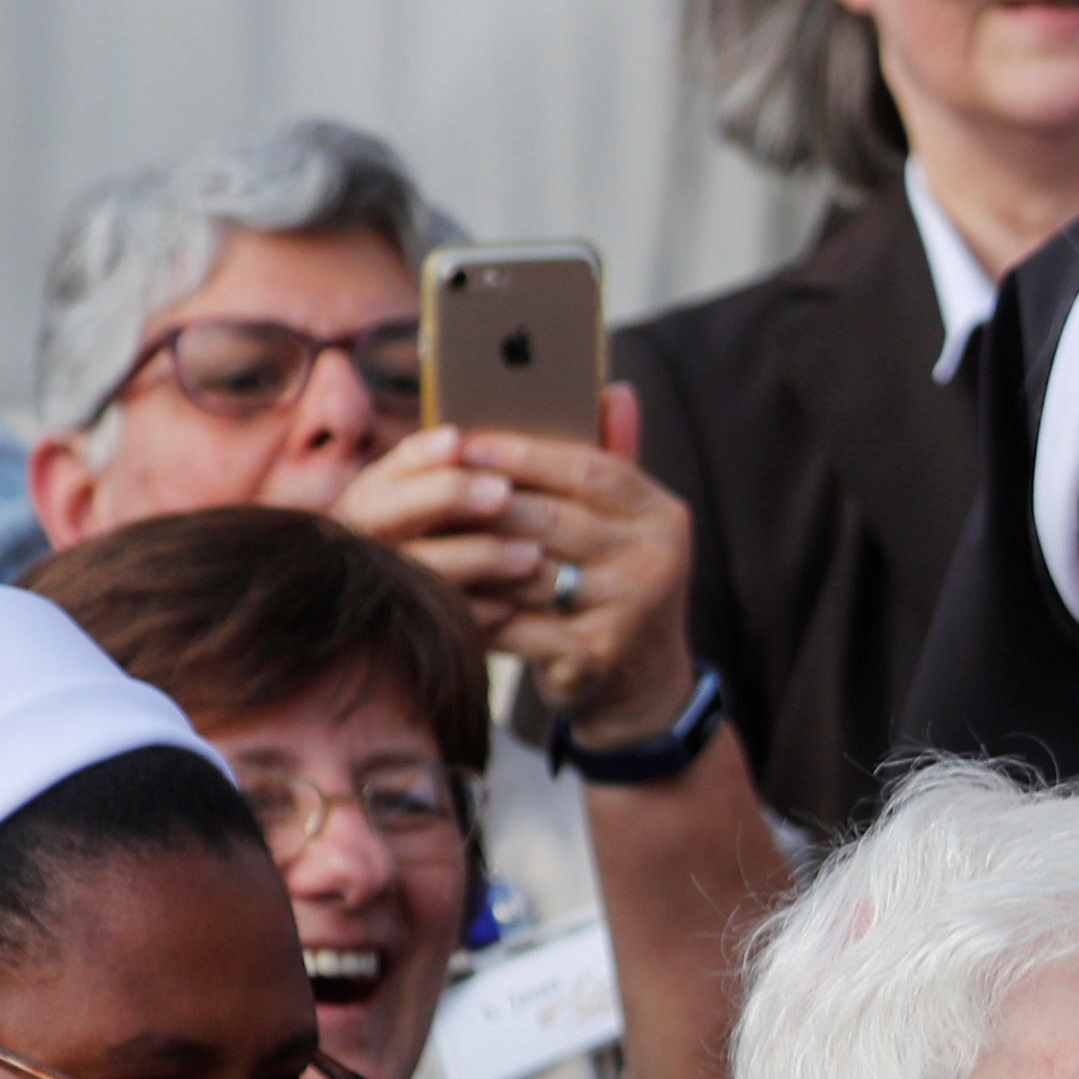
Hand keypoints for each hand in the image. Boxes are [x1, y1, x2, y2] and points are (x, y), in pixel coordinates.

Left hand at [335, 387, 697, 737]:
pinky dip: (474, 611)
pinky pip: (515, 624)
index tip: (465, 444)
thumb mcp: (626, 526)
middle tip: (423, 493)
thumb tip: (614, 389)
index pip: (590, 468)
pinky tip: (441, 597)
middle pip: (550, 518)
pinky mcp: (597, 656)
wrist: (643, 689)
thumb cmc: (615, 588)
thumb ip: (612, 461)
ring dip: (465, 558)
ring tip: (417, 540)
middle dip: (480, 506)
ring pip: (524, 572)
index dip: (523, 454)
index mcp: (662, 515)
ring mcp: (630, 610)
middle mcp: (656, 560)